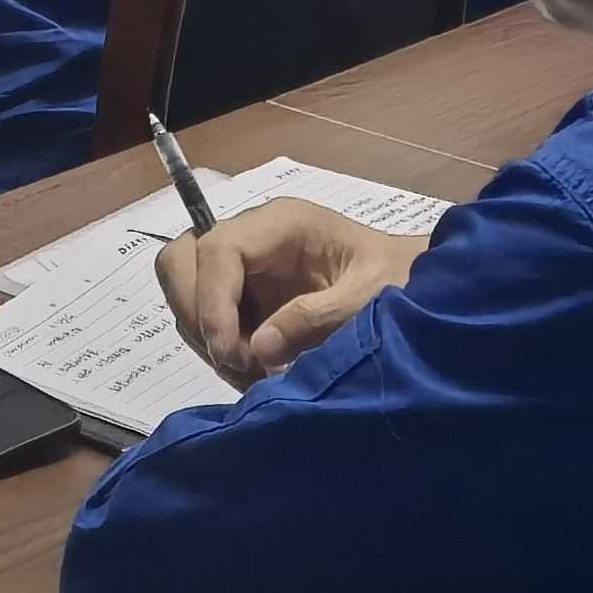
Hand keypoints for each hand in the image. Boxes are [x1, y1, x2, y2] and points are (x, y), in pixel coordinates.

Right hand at [155, 197, 428, 383]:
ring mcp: (243, 266)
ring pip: (185, 290)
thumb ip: (315, 319)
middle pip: (182, 259)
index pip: (217, 249)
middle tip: (234, 359)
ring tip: (251, 368)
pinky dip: (217, 344)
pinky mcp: (243, 293)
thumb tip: (257, 349)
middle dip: (195, 313)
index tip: (231, 354)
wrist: (410, 285)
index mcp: (282, 224)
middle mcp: (252, 237)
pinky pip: (204, 315)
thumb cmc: (399, 281)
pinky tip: (253, 364)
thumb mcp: (369, 299)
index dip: (212, 301)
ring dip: (205, 335)